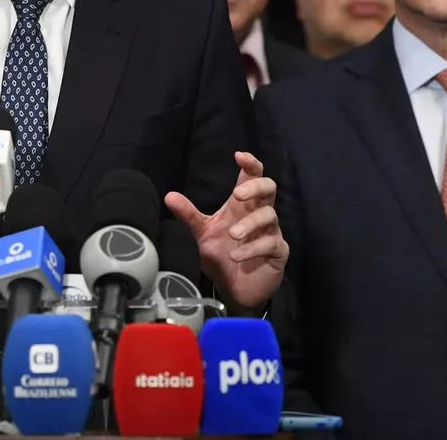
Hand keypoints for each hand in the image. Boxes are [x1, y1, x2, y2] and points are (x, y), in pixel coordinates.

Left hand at [165, 151, 287, 309]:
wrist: (233, 289)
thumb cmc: (221, 255)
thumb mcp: (202, 234)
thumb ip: (188, 215)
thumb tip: (168, 195)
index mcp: (242, 206)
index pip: (252, 177)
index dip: (250, 164)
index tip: (238, 156)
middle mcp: (258, 214)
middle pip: (269, 188)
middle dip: (256, 187)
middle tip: (237, 195)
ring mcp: (271, 232)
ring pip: (270, 215)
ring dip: (250, 223)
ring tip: (232, 235)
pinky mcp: (277, 252)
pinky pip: (272, 243)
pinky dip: (253, 249)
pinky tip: (236, 257)